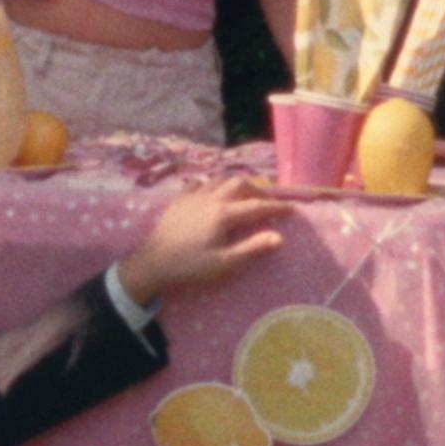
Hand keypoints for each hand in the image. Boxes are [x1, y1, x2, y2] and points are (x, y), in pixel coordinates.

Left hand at [116, 176, 293, 306]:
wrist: (152, 262)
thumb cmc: (190, 266)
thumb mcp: (224, 263)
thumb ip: (252, 248)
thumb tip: (280, 237)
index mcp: (224, 214)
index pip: (257, 206)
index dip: (277, 207)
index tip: (292, 209)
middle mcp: (210, 198)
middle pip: (240, 184)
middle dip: (257, 190)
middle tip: (267, 202)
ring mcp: (192, 196)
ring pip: (219, 179)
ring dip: (235, 184)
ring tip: (243, 195)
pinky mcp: (179, 200)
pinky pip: (198, 184)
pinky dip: (211, 185)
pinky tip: (211, 193)